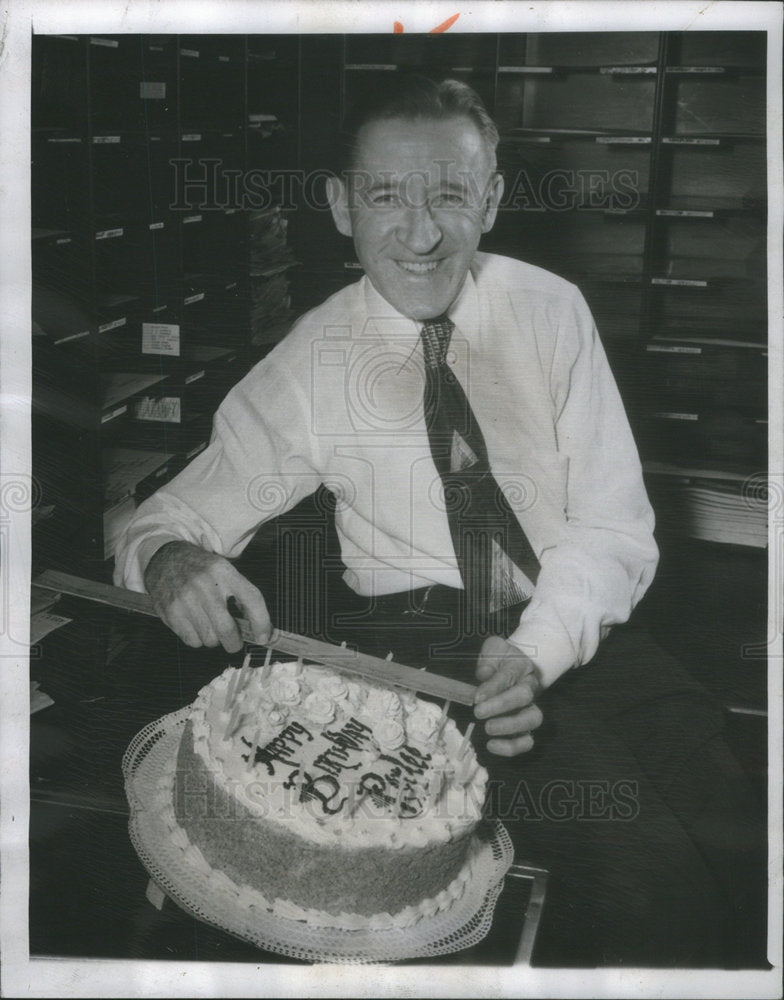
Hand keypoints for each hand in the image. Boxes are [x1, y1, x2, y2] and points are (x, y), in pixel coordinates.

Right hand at [144, 541, 271, 652]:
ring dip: (214, 639)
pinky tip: (195, 625)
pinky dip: (197, 639)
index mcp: (224, 571)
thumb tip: (261, 628)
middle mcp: (205, 584)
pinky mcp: (170, 611)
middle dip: (234, 643)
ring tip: (210, 626)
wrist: (166, 558)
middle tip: (235, 642)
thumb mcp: (224, 571)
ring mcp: (185, 599)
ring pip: (209, 639)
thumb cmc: (202, 569)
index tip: (264, 637)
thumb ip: (242, 596)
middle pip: (227, 629)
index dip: (262, 622)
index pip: (251, 599)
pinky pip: (192, 641)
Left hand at [473, 635, 543, 755]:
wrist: (512, 666)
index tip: (477, 697)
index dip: (494, 687)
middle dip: (501, 706)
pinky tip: (492, 746)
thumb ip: (488, 659)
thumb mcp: (492, 650)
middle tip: (479, 712)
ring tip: (488, 729)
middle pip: (525, 697)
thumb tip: (483, 675)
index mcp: (521, 666)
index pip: (509, 675)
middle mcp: (530, 688)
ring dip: (510, 728)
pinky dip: (512, 747)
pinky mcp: (525, 727)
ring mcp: (530, 708)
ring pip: (532, 720)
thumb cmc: (499, 660)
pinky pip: (527, 740)